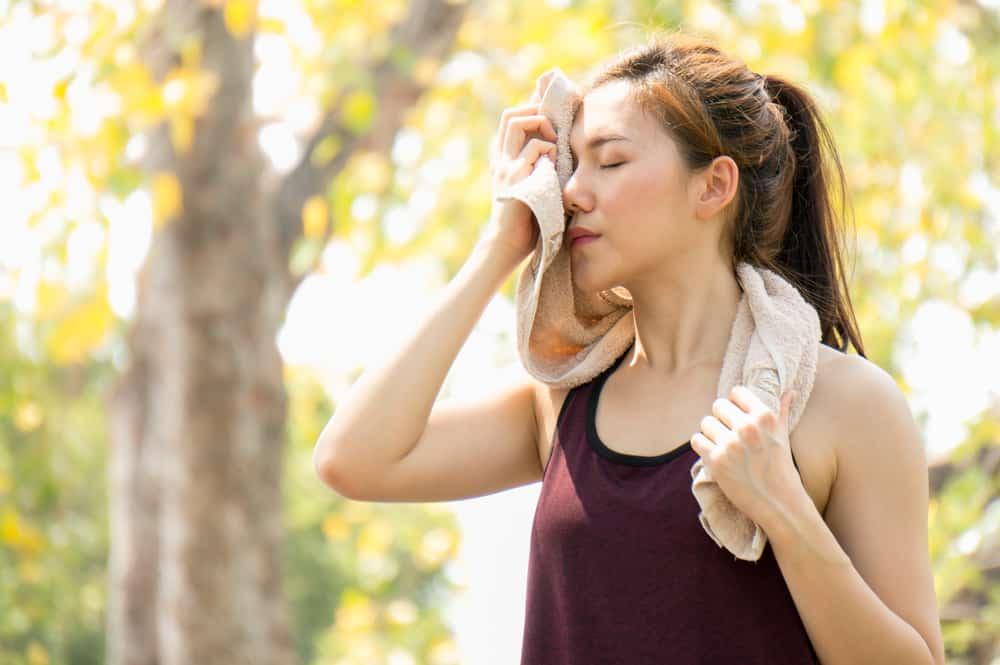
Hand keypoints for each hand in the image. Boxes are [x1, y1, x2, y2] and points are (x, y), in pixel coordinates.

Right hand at [482, 96, 558, 262]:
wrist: (508, 244)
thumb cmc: (527, 218)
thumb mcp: (534, 184)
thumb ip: (541, 164)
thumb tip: (561, 147)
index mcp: (504, 158)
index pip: (512, 119)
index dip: (531, 105)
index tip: (549, 101)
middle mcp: (501, 158)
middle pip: (510, 114)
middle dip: (535, 111)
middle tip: (555, 125)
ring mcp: (505, 166)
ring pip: (516, 122)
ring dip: (539, 125)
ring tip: (554, 142)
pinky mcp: (515, 177)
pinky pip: (534, 149)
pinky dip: (548, 150)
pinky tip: (555, 164)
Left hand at [690, 386, 805, 533]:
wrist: (778, 502)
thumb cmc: (780, 467)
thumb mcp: (783, 436)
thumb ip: (782, 411)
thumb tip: (789, 391)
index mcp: (765, 417)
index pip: (736, 392)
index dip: (735, 403)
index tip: (737, 415)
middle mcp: (747, 428)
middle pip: (718, 405)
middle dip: (721, 418)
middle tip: (728, 432)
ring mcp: (730, 444)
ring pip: (705, 422)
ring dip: (711, 433)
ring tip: (722, 444)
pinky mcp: (716, 460)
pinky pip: (697, 439)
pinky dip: (702, 446)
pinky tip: (714, 453)